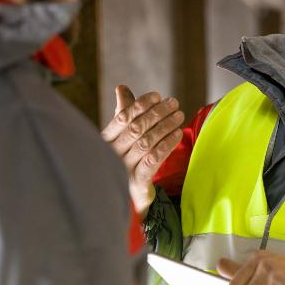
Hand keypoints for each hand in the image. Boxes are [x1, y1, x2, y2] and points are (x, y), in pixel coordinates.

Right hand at [101, 85, 183, 218]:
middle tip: (174, 103)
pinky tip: (177, 135)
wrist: (126, 196)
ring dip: (165, 127)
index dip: (141, 104)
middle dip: (157, 113)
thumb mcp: (123, 135)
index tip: (158, 95)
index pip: (123, 117)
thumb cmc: (124, 160)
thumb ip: (124, 112)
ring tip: (179, 116)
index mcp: (105, 139)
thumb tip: (121, 88)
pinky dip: (166, 145)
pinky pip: (153, 160)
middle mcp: (112, 153)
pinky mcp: (136, 182)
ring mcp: (123, 168)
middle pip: (137, 128)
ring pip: (146, 142)